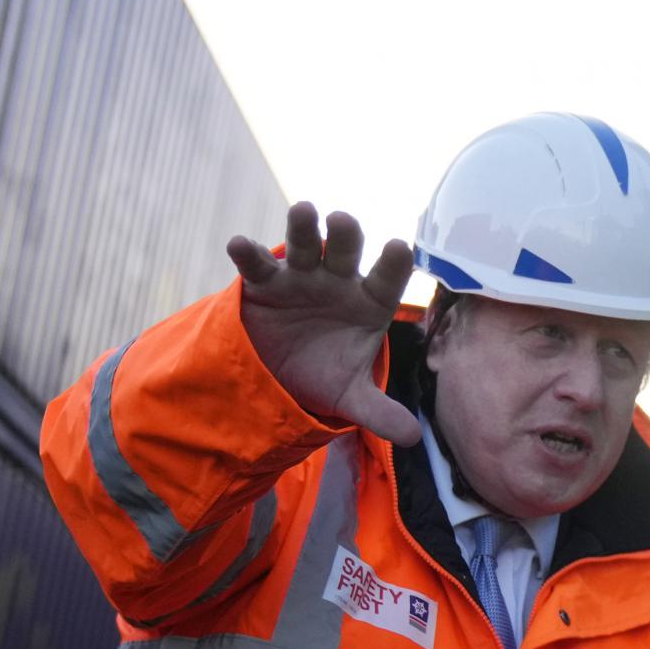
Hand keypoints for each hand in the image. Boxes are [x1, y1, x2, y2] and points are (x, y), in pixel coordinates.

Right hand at [228, 203, 420, 443]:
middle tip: (343, 220)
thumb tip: (411, 437)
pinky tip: (238, 244)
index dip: (393, 265)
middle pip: (344, 253)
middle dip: (345, 236)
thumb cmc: (326, 374)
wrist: (280, 374)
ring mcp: (301, 277)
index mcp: (369, 303)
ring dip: (303, 229)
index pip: (387, 281)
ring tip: (304, 210)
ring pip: (304, 246)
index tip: (400, 247)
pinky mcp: (265, 282)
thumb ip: (379, 411)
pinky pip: (257, 265)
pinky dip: (248, 253)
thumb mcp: (350, 396)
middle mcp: (338, 282)